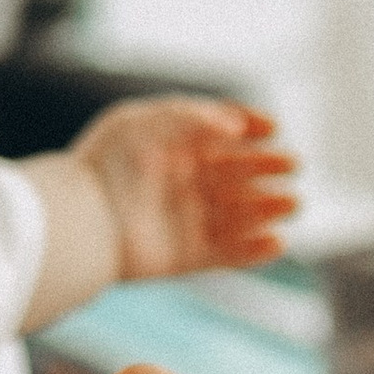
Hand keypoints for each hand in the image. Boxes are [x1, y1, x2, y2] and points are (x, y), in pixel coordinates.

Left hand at [68, 95, 297, 278]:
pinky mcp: (185, 258)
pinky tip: (277, 241)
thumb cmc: (105, 164)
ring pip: (240, 214)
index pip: (223, 134)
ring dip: (269, 208)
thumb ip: (192, 115)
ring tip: (292, 203)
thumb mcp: (143, 120)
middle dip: (268, 168)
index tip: (274, 128)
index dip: (251, 128)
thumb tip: (236, 126)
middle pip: (238, 174)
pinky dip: (254, 251)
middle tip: (293, 166)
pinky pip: (228, 255)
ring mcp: (186, 221)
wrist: (79, 218)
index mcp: (173, 148)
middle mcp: (183, 183)